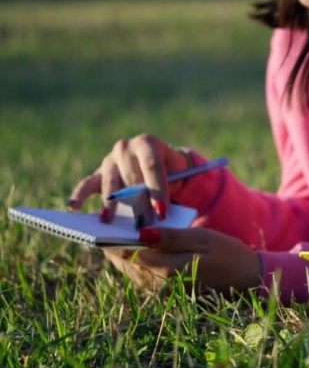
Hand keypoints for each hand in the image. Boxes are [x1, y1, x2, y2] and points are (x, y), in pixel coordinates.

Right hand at [68, 133, 190, 223]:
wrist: (158, 161)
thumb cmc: (170, 170)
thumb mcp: (176, 173)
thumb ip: (170, 187)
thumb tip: (161, 214)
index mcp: (147, 143)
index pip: (152, 166)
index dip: (157, 189)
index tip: (162, 211)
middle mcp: (125, 148)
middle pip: (131, 178)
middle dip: (138, 202)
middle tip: (143, 223)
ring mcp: (109, 160)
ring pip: (111, 184)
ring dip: (113, 205)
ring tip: (112, 221)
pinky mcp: (98, 174)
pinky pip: (87, 185)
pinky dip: (79, 195)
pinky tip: (72, 207)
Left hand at [104, 227, 262, 294]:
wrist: (246, 280)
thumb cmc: (228, 254)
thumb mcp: (203, 239)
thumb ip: (171, 237)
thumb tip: (140, 234)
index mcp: (168, 271)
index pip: (129, 254)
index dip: (114, 237)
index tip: (106, 220)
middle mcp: (160, 286)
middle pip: (125, 264)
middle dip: (114, 244)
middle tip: (108, 222)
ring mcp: (161, 292)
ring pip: (130, 271)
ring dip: (123, 253)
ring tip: (119, 232)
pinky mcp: (165, 293)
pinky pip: (140, 276)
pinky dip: (134, 261)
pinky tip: (136, 246)